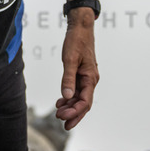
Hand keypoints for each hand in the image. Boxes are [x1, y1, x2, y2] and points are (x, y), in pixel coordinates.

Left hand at [54, 15, 98, 130]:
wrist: (81, 27)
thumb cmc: (76, 41)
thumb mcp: (70, 60)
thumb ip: (68, 78)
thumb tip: (67, 96)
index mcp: (91, 78)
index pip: (85, 102)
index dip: (75, 112)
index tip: (63, 118)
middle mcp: (91, 79)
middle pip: (84, 103)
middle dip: (74, 114)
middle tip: (62, 123)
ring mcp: (87, 77)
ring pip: (80, 97)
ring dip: (70, 106)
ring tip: (58, 113)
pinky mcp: (81, 73)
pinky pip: (77, 90)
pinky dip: (69, 97)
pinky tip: (61, 101)